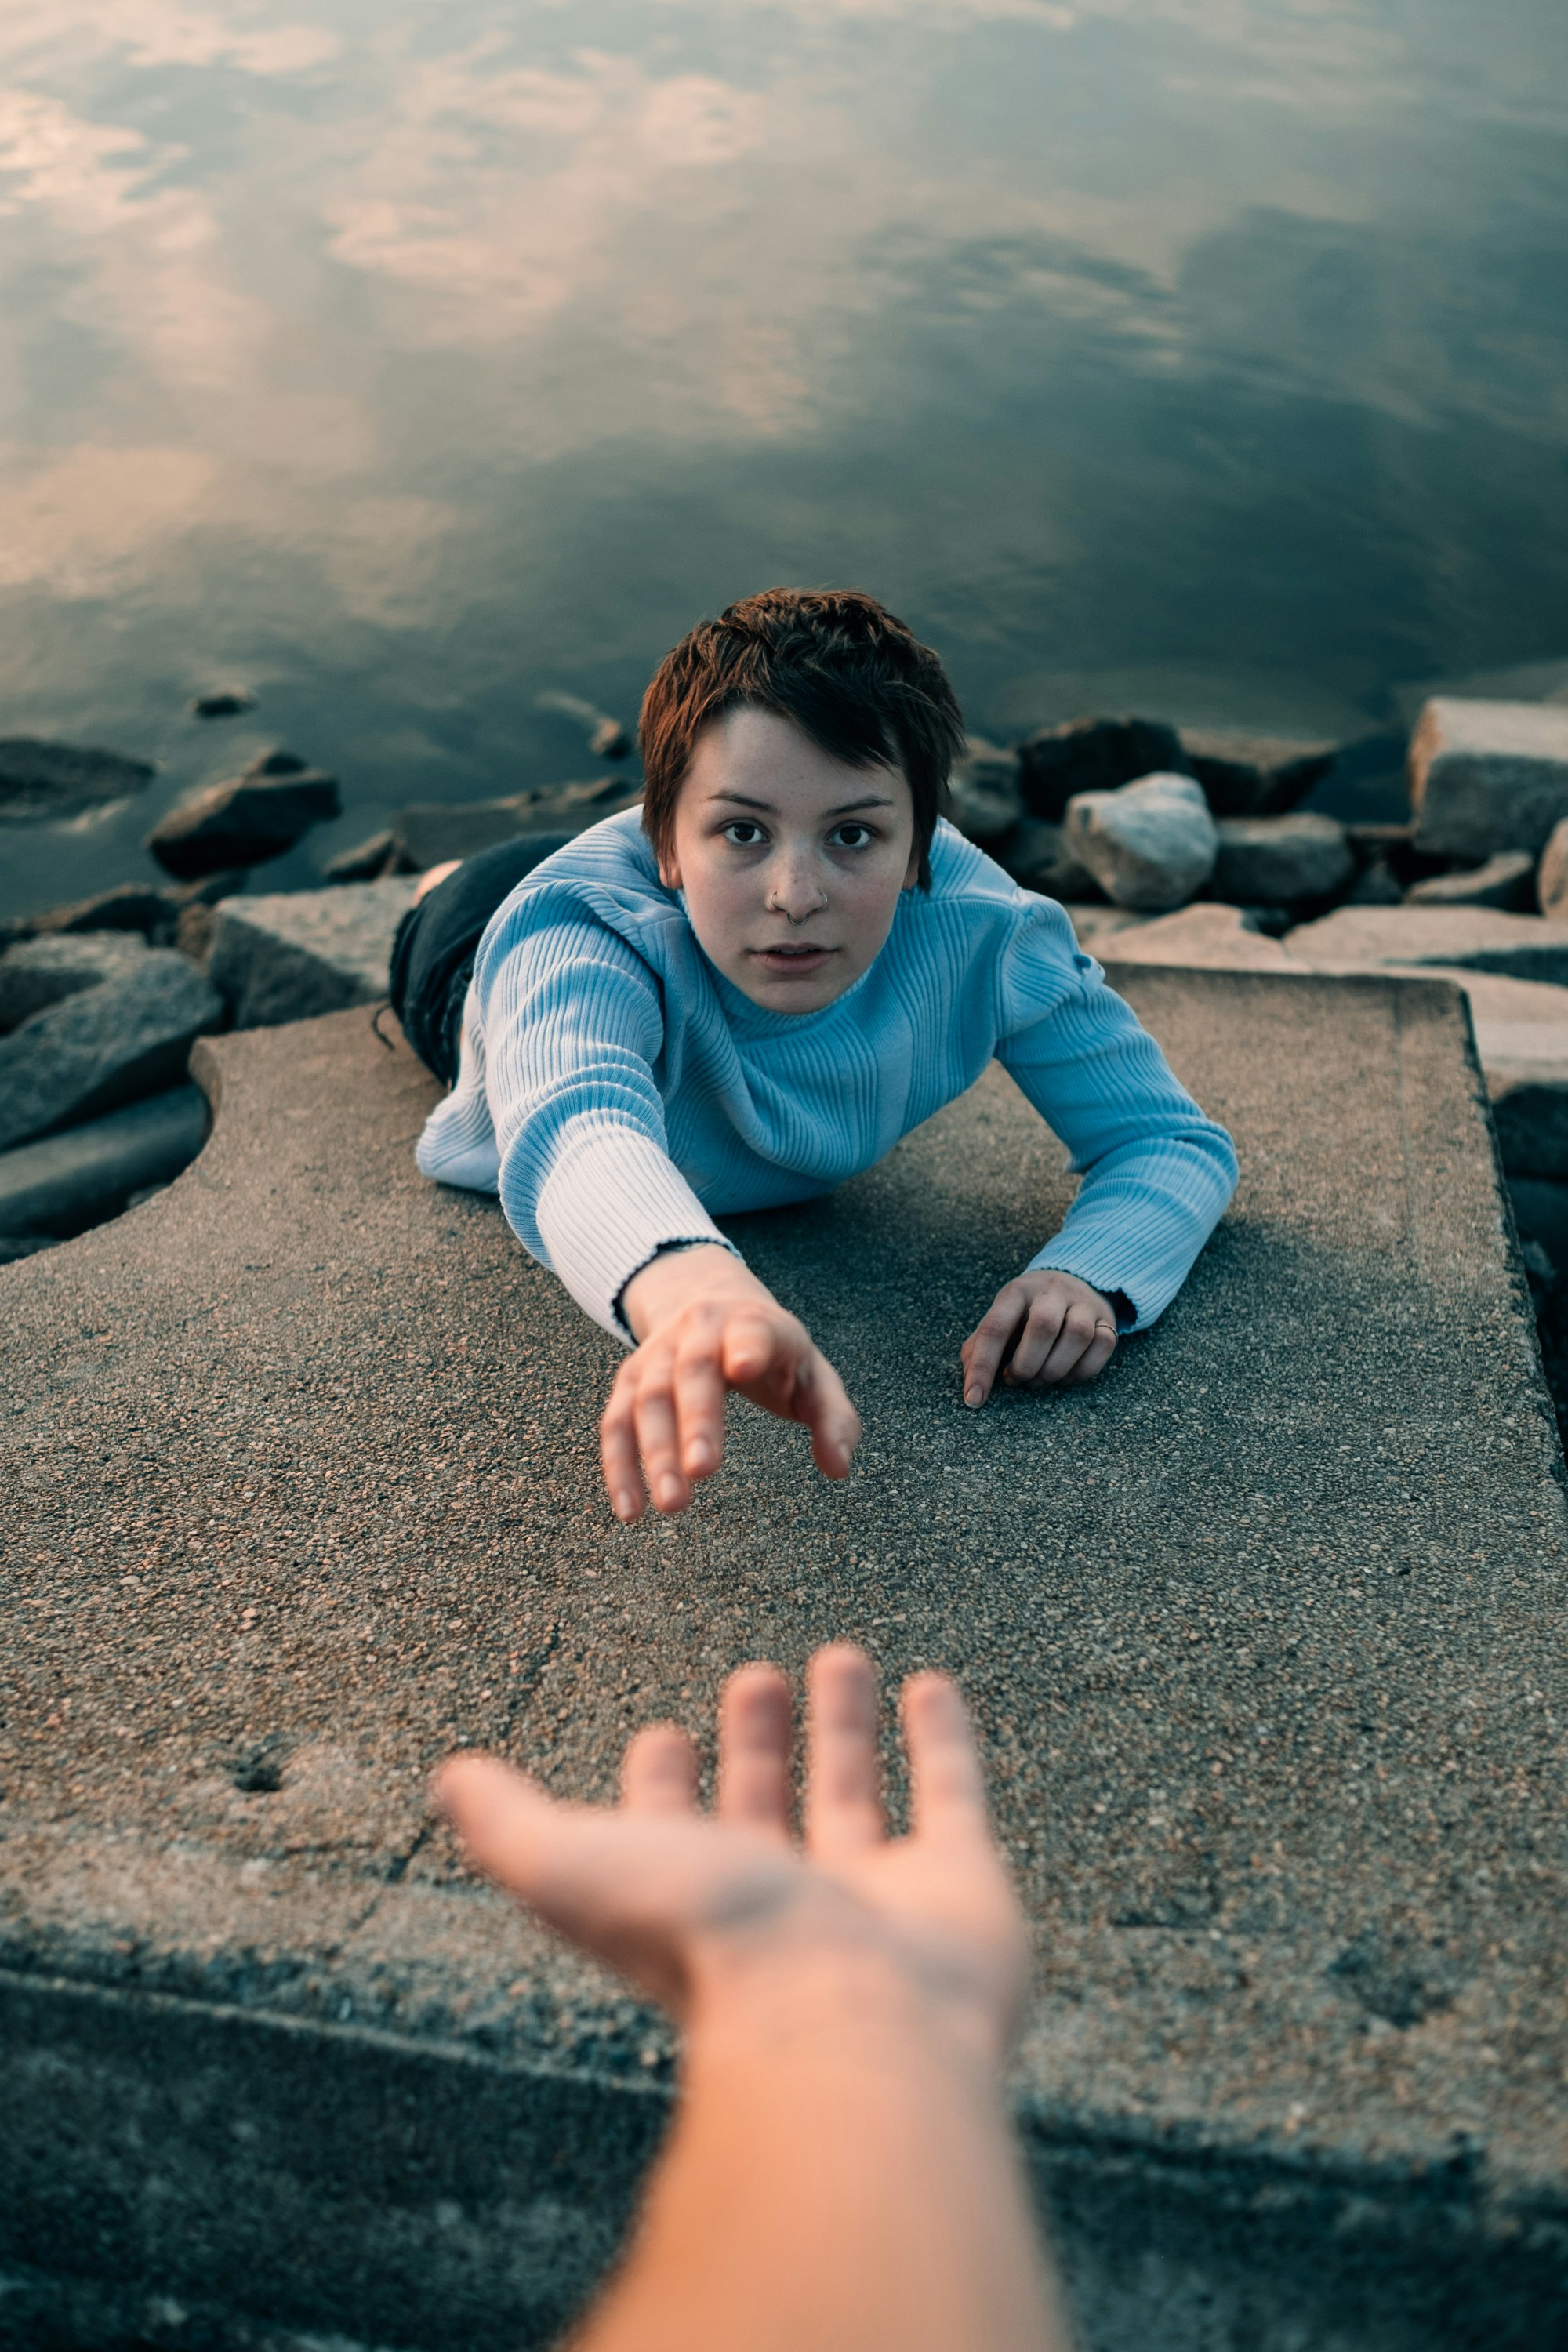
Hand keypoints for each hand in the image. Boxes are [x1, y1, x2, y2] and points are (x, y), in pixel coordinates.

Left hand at [436, 1645, 1027, 2071]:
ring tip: (836, 1656)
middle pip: (764, 1814)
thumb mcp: (574, 1870)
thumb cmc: (708, 1948)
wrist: (852, 2020)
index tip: (660, 1734)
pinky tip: (928, 1685)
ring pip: (853, 1796)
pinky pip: (951, 1794)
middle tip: (750, 1678)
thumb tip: (445, 1783)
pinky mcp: (958, 1885)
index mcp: (692, 1911)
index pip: (670, 1844)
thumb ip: (511, 1826)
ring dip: (842, 1727)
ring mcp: (876, 1901)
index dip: (660, 1793)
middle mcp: (784, 1910)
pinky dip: (941, 1738)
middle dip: (754, 1746)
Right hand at [603, 1244, 860, 1521]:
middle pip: (693, 1371)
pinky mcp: (631, 1378)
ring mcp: (659, 1353)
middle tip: (704, 1472)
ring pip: (649, 1399)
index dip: (747, 1346)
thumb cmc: (773, 1354)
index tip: (742, 1366)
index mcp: (753, 1323)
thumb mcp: (813, 1375)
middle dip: (696, 1420)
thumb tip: (838, 1469)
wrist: (707, 1299)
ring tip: (673, 1506)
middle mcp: (699, 1330)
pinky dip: (619, 1465)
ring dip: (656, 1453)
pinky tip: (631, 1510)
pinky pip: (616, 1421)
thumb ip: (835, 1419)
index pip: (751, 1332)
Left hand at [960, 1269, 1117, 1407]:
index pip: (995, 1328)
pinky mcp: (1107, 1319)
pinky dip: (1082, 1371)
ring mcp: (1083, 1303)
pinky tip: (1066, 1376)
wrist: (1074, 1280)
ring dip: (1055, 1370)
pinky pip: (1103, 1345)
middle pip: (1042, 1326)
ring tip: (1040, 1380)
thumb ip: (980, 1345)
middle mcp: (1051, 1291)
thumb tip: (971, 1382)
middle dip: (1026, 1366)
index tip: (974, 1399)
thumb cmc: (1028, 1311)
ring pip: (1077, 1335)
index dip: (982, 1367)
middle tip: (1017, 1381)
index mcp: (1016, 1292)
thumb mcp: (1001, 1318)